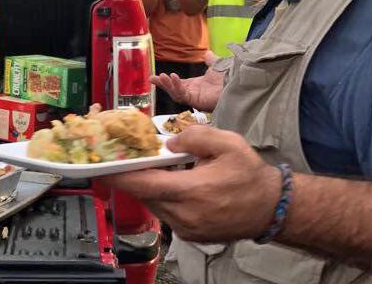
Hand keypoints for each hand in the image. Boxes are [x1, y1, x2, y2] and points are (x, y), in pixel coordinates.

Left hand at [100, 126, 280, 242]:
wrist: (270, 208)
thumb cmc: (249, 174)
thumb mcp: (228, 143)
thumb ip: (195, 136)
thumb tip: (169, 143)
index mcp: (192, 192)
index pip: (144, 185)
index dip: (119, 176)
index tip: (101, 166)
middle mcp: (185, 215)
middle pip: (145, 195)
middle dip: (135, 177)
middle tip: (128, 159)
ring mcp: (186, 229)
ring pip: (154, 205)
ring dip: (150, 188)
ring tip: (155, 170)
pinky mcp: (189, 236)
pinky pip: (166, 214)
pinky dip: (163, 199)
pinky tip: (172, 185)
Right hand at [151, 52, 223, 111]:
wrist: (236, 80)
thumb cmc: (228, 76)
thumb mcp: (216, 65)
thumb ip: (210, 60)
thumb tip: (207, 53)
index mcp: (196, 86)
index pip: (177, 84)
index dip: (166, 81)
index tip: (154, 76)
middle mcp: (194, 93)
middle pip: (174, 91)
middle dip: (163, 85)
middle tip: (153, 79)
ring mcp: (195, 98)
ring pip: (176, 94)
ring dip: (168, 85)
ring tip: (161, 77)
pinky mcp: (197, 101)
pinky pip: (183, 95)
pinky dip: (177, 87)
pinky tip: (173, 78)